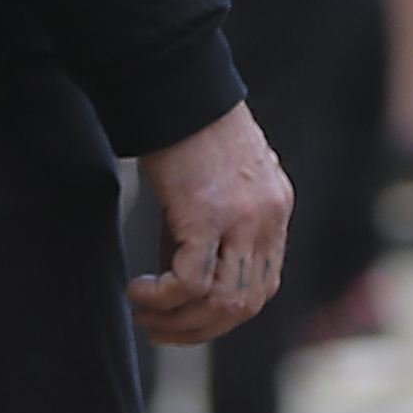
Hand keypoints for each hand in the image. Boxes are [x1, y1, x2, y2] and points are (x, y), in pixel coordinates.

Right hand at [129, 101, 291, 346]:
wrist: (174, 82)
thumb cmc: (183, 124)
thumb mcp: (212, 180)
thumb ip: (212, 226)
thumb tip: (185, 282)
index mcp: (276, 208)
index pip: (264, 286)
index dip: (223, 314)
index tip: (185, 318)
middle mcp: (268, 217)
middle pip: (245, 303)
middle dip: (199, 329)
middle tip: (159, 330)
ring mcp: (242, 219)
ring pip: (221, 301)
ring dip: (178, 320)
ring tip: (142, 313)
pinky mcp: (208, 215)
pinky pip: (192, 281)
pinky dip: (163, 297)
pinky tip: (137, 290)